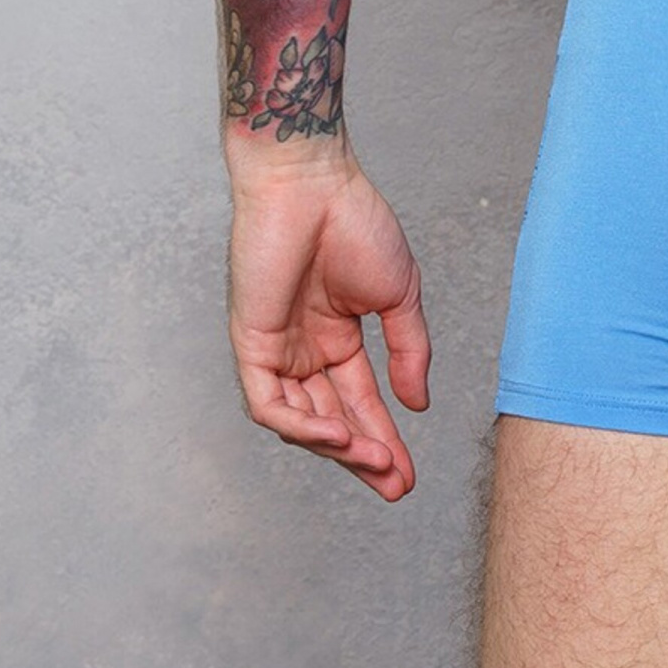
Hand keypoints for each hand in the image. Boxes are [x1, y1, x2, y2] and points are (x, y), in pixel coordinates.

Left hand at [226, 154, 431, 498]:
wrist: (312, 181)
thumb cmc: (353, 221)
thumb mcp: (397, 295)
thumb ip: (408, 350)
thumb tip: (417, 403)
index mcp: (336, 337)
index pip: (359, 402)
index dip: (383, 438)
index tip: (408, 475)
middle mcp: (303, 350)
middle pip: (331, 420)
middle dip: (363, 457)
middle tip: (396, 485)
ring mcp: (275, 348)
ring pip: (300, 421)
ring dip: (338, 446)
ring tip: (375, 460)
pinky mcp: (250, 342)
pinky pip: (269, 403)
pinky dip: (301, 425)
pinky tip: (338, 435)